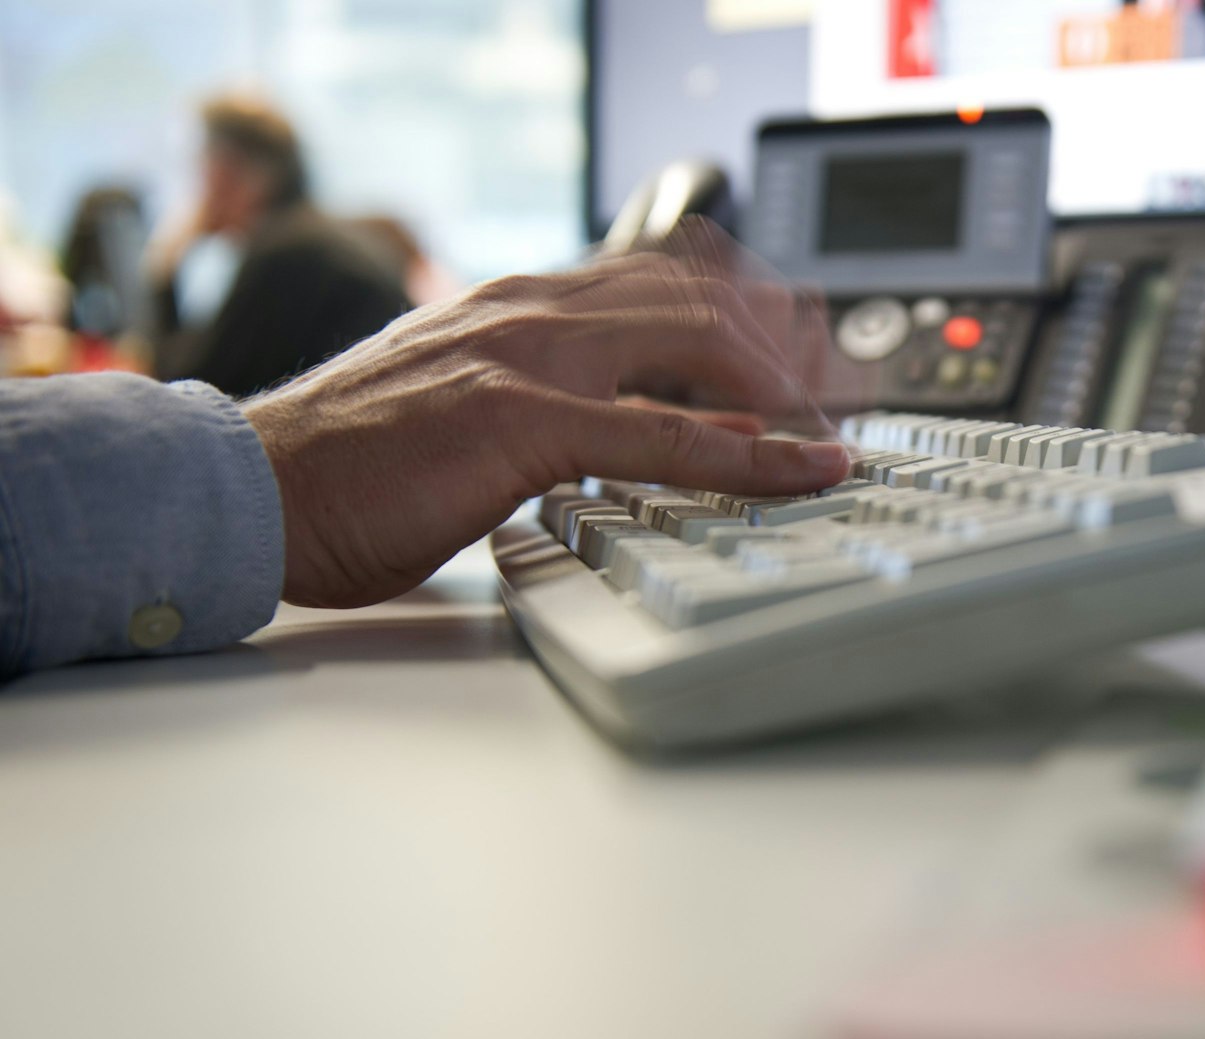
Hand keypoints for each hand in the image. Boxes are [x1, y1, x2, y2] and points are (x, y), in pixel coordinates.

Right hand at [242, 232, 850, 608]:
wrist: (255, 490)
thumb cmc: (353, 465)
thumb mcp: (478, 412)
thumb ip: (570, 405)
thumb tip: (676, 431)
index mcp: (522, 304)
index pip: (664, 278)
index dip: (751, 309)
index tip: (806, 347)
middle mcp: (534, 311)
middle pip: (701, 297)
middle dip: (788, 340)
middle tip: (844, 390)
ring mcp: (529, 358)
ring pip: (697, 343)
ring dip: (786, 384)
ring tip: (840, 423)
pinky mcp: (520, 419)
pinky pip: (664, 433)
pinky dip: (749, 451)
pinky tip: (802, 466)